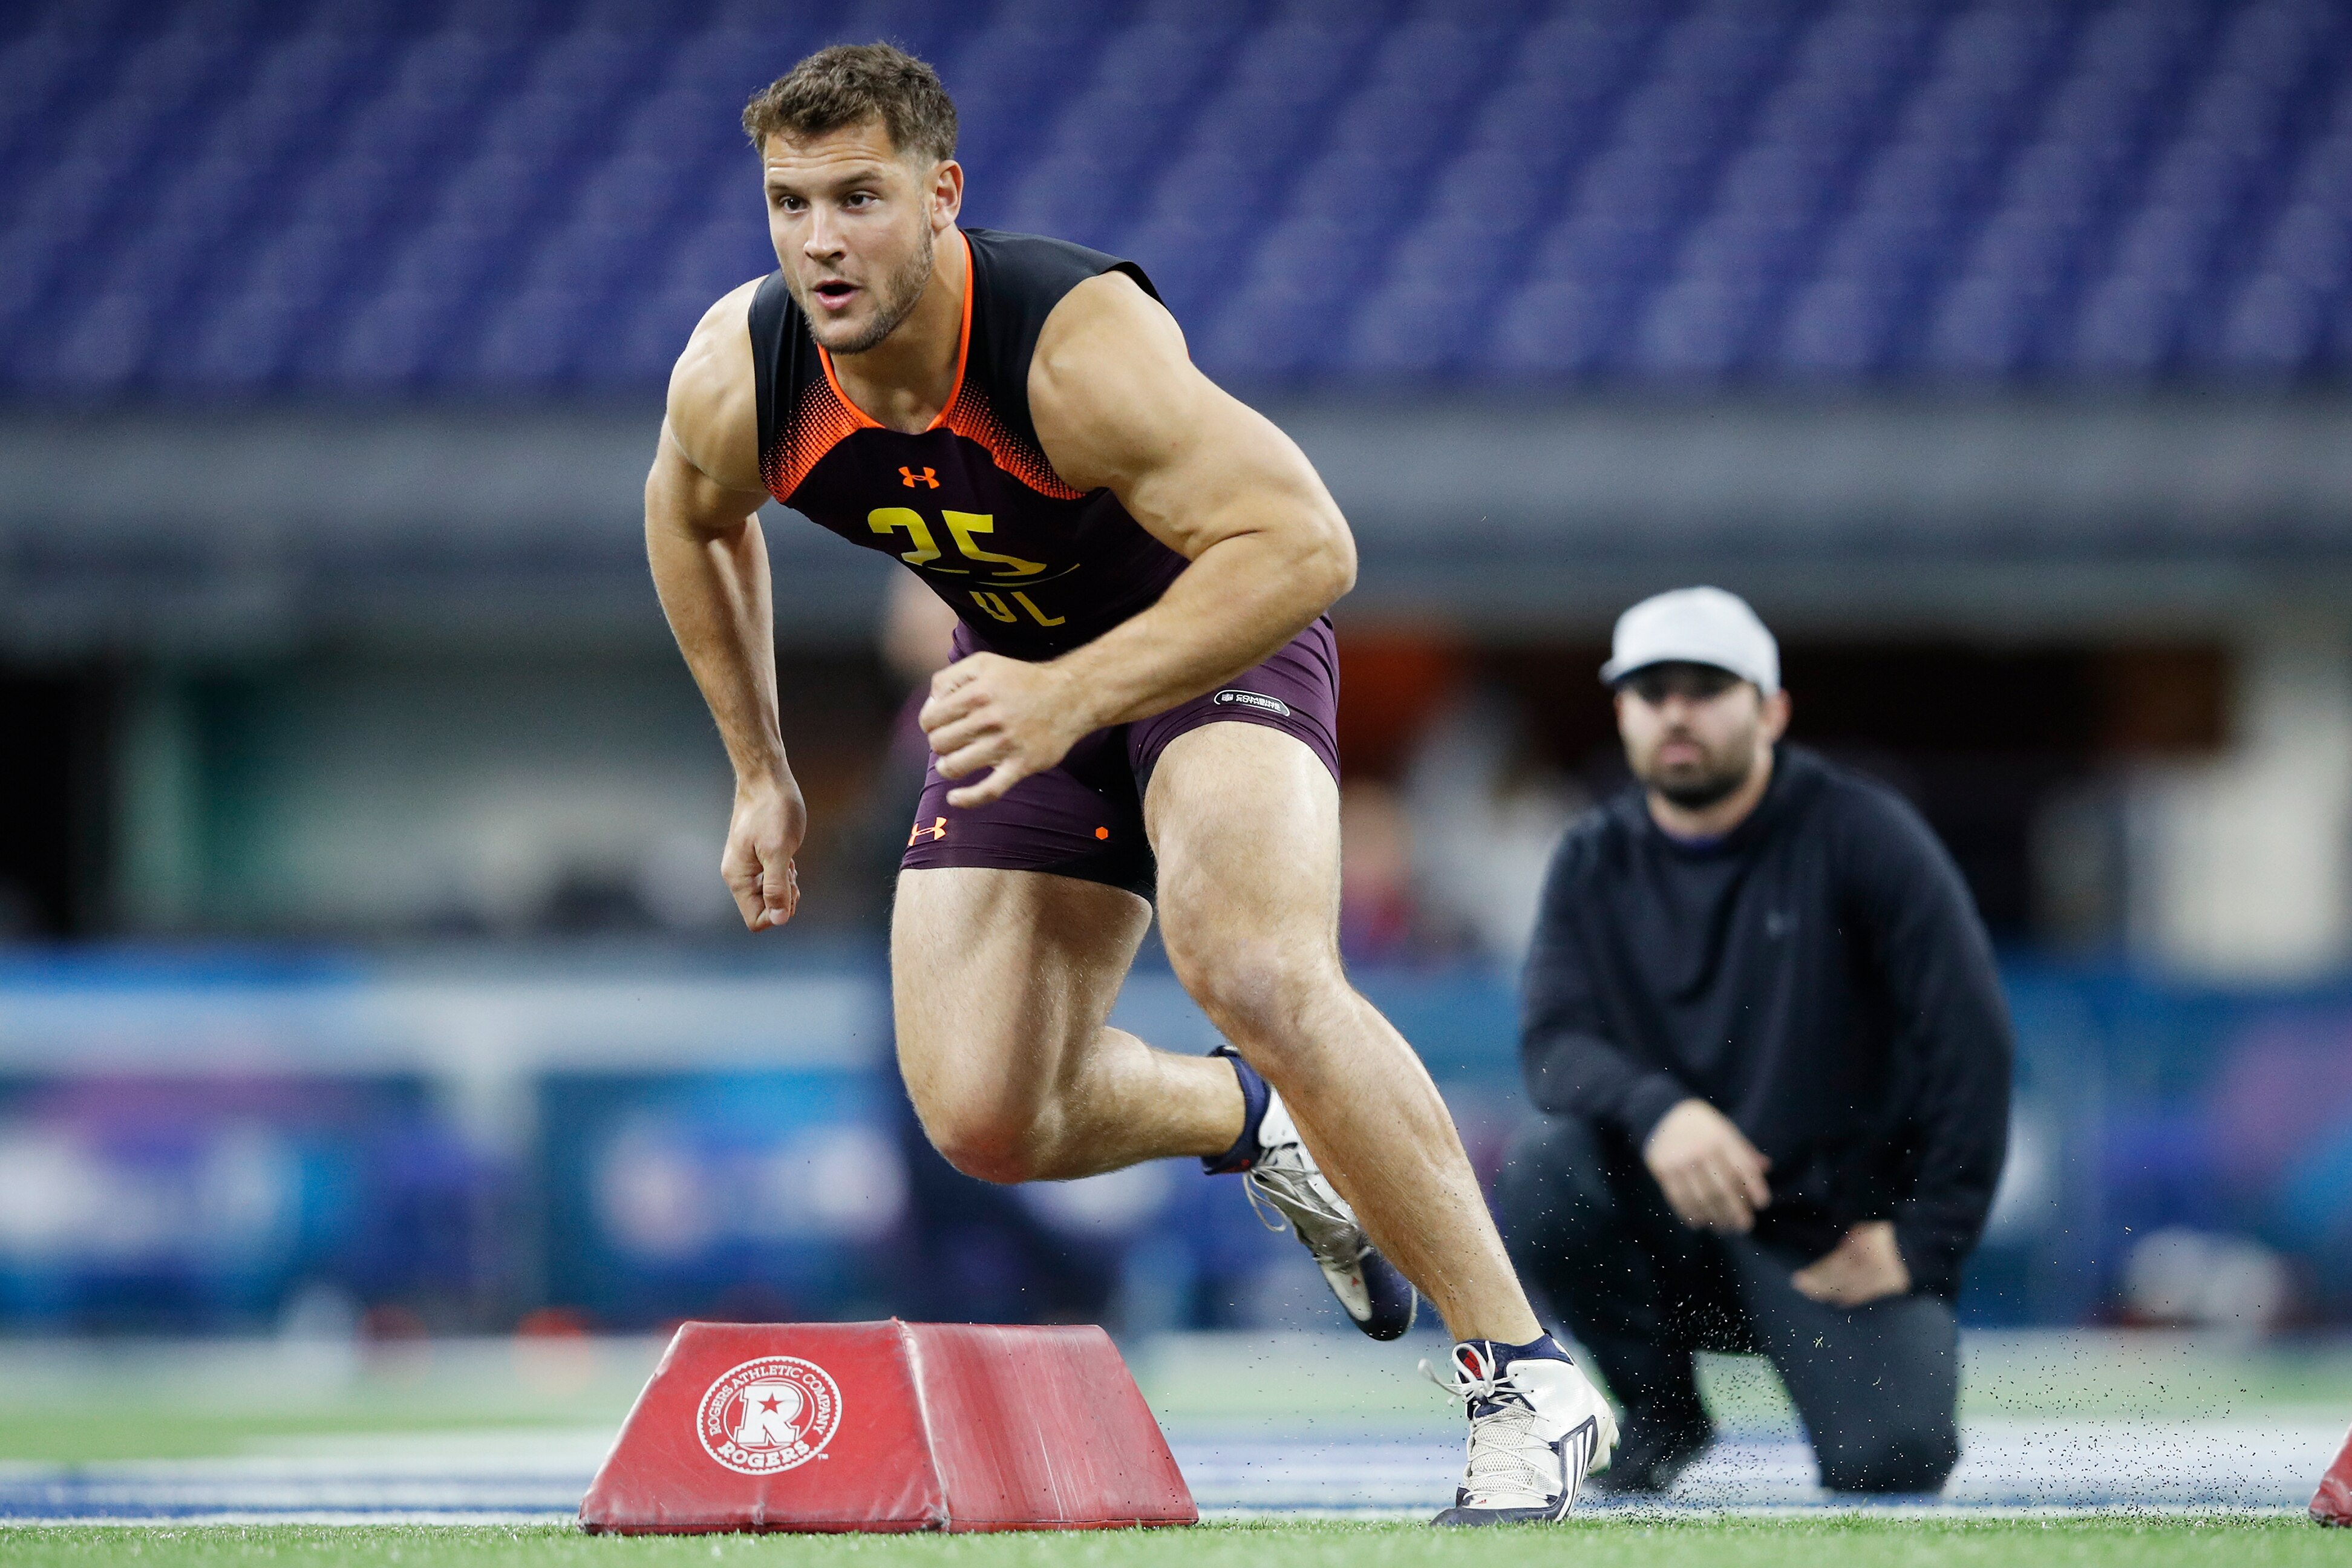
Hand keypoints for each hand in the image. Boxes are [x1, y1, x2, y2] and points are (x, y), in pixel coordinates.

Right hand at [720, 775, 806, 930]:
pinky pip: (773, 879)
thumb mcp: (778, 850)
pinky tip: (789, 856)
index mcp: (738, 878)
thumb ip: (777, 886)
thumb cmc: (772, 810)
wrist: (767, 779)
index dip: (778, 912)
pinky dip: (785, 874)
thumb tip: (779, 919)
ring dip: (786, 885)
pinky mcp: (760, 857)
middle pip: (764, 909)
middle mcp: (740, 875)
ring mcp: (749, 866)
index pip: (756, 919)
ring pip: (770, 895)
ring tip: (789, 861)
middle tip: (791, 873)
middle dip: (784, 898)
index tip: (789, 888)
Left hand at [918, 652, 1090, 808]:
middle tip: (954, 740)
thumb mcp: (982, 664)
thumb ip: (949, 679)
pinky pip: (988, 791)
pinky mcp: (1021, 765)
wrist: (1070, 696)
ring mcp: (1006, 744)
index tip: (942, 724)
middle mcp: (989, 718)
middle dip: (940, 744)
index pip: (930, 719)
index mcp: (976, 692)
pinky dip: (967, 799)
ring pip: (955, 767)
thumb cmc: (1021, 681)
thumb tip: (930, 708)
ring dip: (948, 767)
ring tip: (953, 762)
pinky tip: (954, 799)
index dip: (930, 724)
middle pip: (939, 743)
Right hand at [1643, 1099, 1772, 1232]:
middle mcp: (1701, 1150)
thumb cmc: (1701, 1125)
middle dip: (1737, 1211)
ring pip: (1702, 1198)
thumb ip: (1743, 1150)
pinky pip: (1679, 1198)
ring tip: (1724, 1227)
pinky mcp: (1663, 1170)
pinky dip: (1690, 1214)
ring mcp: (1681, 1161)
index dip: (1755, 1187)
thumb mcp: (1724, 1129)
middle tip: (1744, 1226)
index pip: (1743, 1167)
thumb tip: (1766, 1168)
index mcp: (1721, 1138)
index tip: (1762, 1204)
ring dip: (1716, 1217)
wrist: (1661, 1112)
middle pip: (1724, 1189)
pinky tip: (1700, 1222)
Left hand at [1792, 1221, 1910, 1307]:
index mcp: (1858, 1247)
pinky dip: (1848, 1299)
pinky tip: (1836, 1300)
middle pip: (1835, 1279)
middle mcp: (1865, 1264)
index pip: (1830, 1264)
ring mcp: (1876, 1278)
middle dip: (1816, 1285)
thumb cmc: (1883, 1237)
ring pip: (1847, 1290)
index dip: (1814, 1273)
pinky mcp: (1885, 1287)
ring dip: (1829, 1293)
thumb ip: (1846, 1244)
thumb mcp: (1862, 1233)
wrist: (1915, 1249)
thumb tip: (1831, 1259)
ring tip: (1814, 1295)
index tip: (1798, 1279)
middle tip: (1801, 1288)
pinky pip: (1862, 1296)